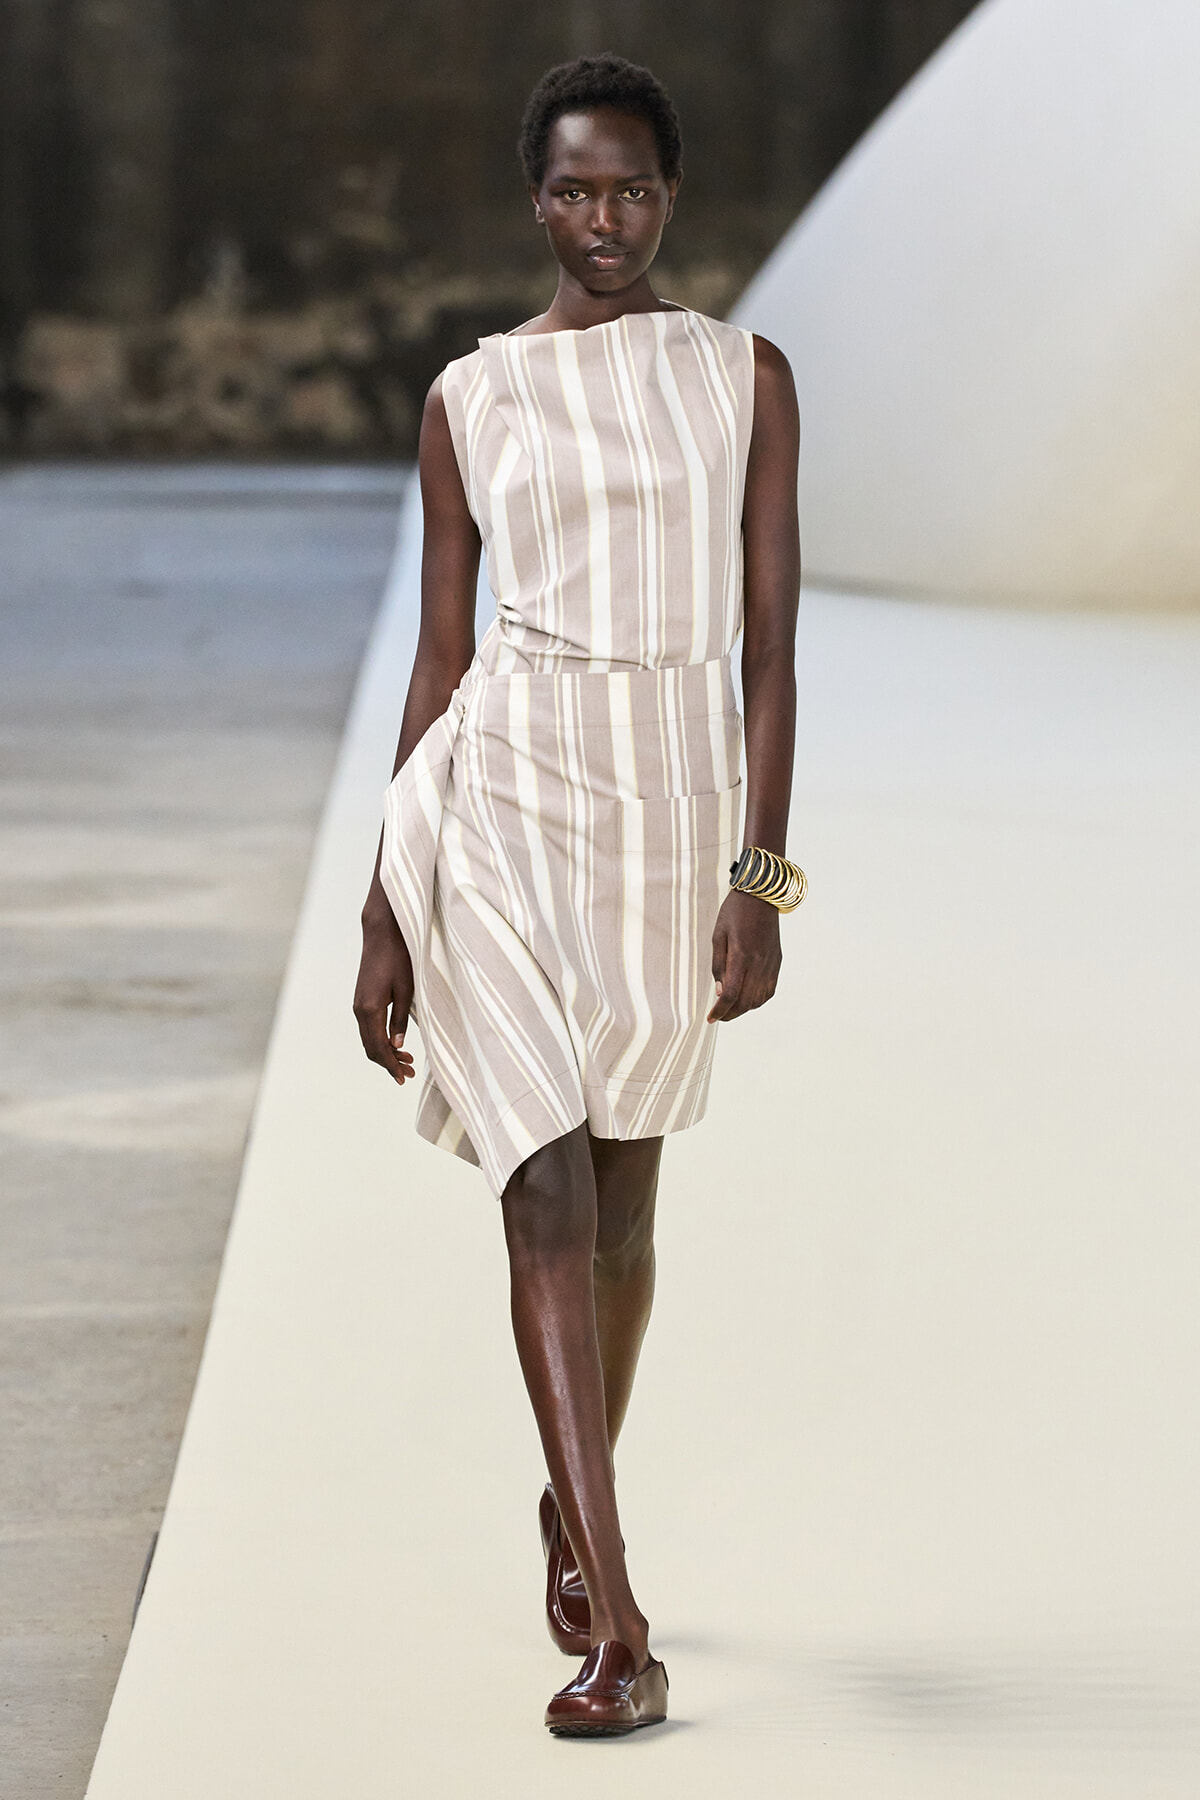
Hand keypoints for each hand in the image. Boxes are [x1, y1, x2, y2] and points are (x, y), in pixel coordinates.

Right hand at [353, 899, 416, 1083]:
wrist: (382, 934)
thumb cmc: (398, 958)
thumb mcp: (407, 991)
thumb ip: (400, 1020)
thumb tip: (397, 1046)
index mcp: (370, 1010)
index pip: (378, 1048)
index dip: (391, 1066)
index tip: (403, 1077)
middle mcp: (360, 1010)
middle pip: (370, 1048)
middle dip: (388, 1063)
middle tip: (408, 1073)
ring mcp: (358, 1004)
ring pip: (368, 1039)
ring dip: (385, 1053)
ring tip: (405, 1060)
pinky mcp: (361, 999)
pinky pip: (368, 1028)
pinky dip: (380, 1040)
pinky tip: (394, 1042)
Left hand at [707, 888, 781, 1022]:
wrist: (761, 897)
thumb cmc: (734, 912)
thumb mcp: (718, 936)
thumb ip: (718, 965)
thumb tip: (720, 991)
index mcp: (741, 955)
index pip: (731, 994)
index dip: (720, 1010)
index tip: (711, 1018)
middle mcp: (758, 963)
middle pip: (746, 1002)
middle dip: (730, 1014)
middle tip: (718, 1015)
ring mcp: (770, 964)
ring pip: (759, 999)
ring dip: (744, 1009)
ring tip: (730, 1008)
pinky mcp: (777, 962)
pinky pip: (769, 990)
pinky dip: (757, 1000)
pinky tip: (747, 998)